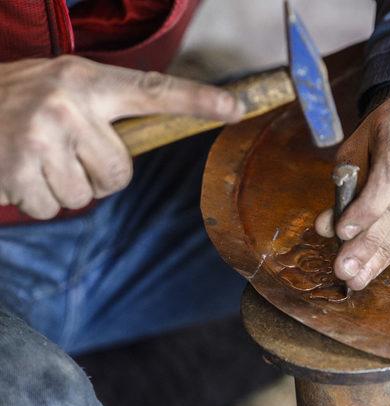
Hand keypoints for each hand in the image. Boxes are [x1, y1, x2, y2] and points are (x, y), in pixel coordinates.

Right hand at [0, 56, 243, 218]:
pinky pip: (53, 209)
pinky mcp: (17, 170)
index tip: (236, 108)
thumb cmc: (22, 100)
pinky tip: (20, 172)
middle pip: (120, 174)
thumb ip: (108, 109)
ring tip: (39, 158)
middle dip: (98, 175)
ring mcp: (40, 138)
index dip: (198, 101)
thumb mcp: (67, 87)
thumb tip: (163, 126)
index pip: (154, 92)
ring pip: (87, 196)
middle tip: (67, 153)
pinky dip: (38, 199)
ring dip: (66, 188)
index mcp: (88, 80)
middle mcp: (68, 105)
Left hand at [315, 95, 389, 289]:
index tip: (342, 234)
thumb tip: (327, 229)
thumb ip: (344, 185)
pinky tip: (379, 261)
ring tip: (359, 275)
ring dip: (384, 250)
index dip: (368, 206)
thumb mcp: (356, 149)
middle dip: (372, 239)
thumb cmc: (379, 137)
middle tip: (346, 270)